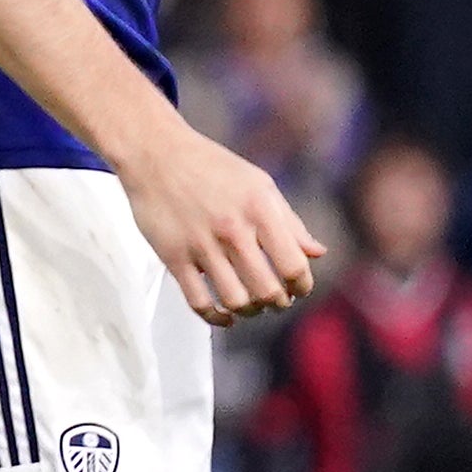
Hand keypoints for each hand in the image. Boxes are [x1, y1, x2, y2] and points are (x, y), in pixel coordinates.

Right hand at [123, 124, 324, 324]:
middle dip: (277, 304)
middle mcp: (233, 230)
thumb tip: (317, 253)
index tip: (298, 290)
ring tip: (250, 306)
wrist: (155, 153)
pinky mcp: (172, 256)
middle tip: (275, 301)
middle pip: (267, 291)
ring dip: (249, 312)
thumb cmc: (212, 167)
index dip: (302, 286)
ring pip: (235, 301)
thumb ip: (289, 221)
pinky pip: (198, 301)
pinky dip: (216, 318)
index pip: (293, 267)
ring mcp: (200, 245)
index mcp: (260, 210)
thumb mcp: (259, 185)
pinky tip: (224, 316)